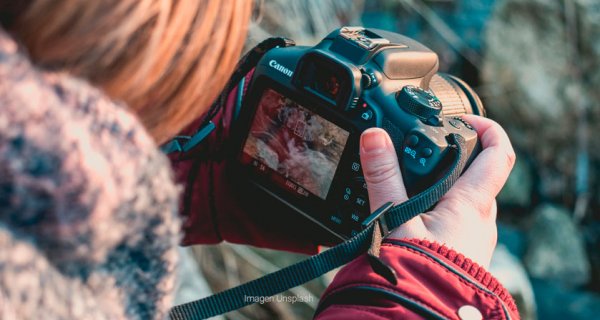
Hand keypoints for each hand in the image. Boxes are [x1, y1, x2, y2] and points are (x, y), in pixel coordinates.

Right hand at [359, 115, 514, 267]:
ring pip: (468, 200)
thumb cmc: (417, 273)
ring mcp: (475, 238)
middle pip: (480, 175)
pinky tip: (413, 216)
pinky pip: (459, 221)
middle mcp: (481, 220)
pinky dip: (440, 209)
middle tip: (427, 149)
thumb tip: (375, 138)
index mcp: (471, 203)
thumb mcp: (394, 218)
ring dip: (447, 185)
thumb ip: (383, 177)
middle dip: (456, 157)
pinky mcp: (463, 252)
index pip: (499, 153)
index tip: (465, 117)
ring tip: (412, 183)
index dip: (488, 127)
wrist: (420, 315)